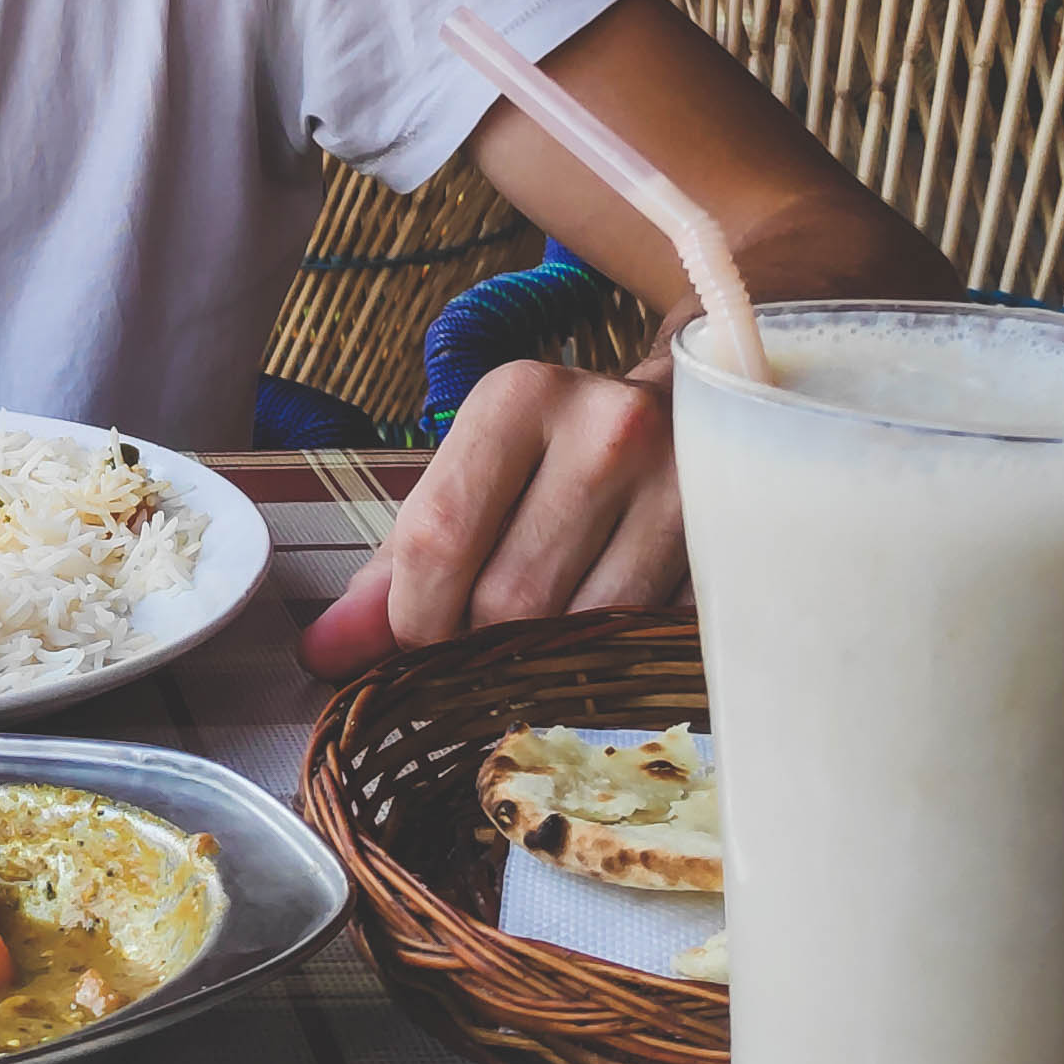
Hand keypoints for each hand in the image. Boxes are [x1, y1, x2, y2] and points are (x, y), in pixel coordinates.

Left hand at [296, 358, 683, 681]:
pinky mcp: (736, 546)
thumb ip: (399, 563)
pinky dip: (616, 663)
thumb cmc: (557, 450)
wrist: (694, 400)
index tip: (410, 646)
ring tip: (541, 645)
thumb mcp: (472, 476)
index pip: (441, 537)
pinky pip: (653, 642)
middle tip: (479, 649)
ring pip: (587, 633)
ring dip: (550, 664)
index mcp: (521, 399)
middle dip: (479, 647)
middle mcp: (608, 431)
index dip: (413, 618)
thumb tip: (327, 652)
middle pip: (512, 599)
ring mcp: (684, 487)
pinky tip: (603, 644)